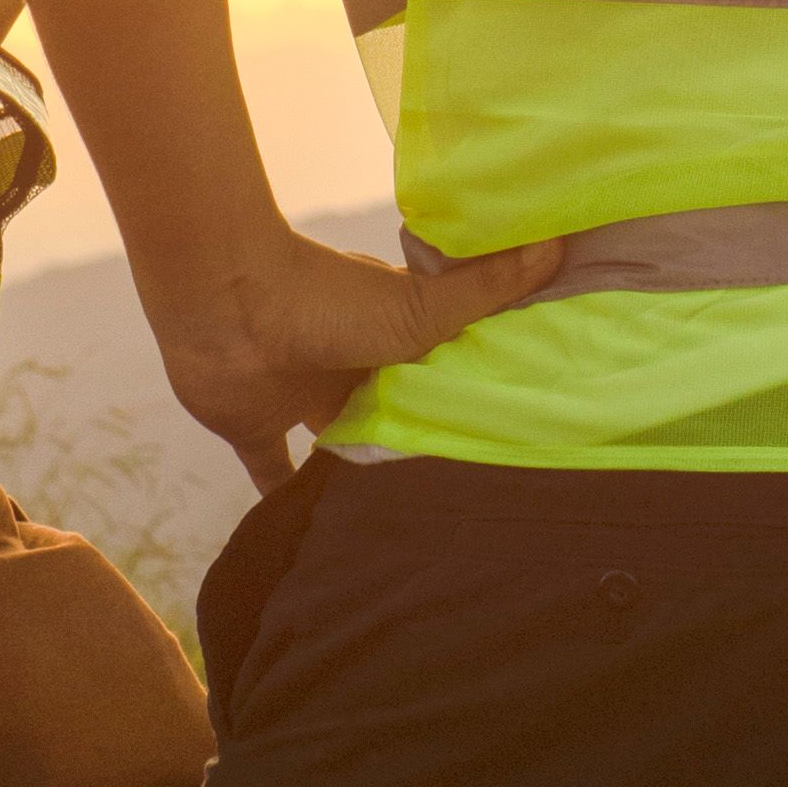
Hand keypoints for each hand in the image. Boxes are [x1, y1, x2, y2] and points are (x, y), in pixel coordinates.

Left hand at [153, 226, 564, 491]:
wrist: (226, 304)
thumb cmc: (327, 300)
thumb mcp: (417, 307)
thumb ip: (482, 289)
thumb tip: (561, 244)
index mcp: (391, 335)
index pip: (437, 369)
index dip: (463, 394)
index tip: (501, 433)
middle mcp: (350, 369)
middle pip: (390, 413)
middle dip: (413, 443)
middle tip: (454, 497)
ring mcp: (302, 398)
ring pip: (339, 446)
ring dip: (358, 474)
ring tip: (398, 524)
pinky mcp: (256, 429)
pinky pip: (273, 474)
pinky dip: (284, 503)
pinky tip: (307, 542)